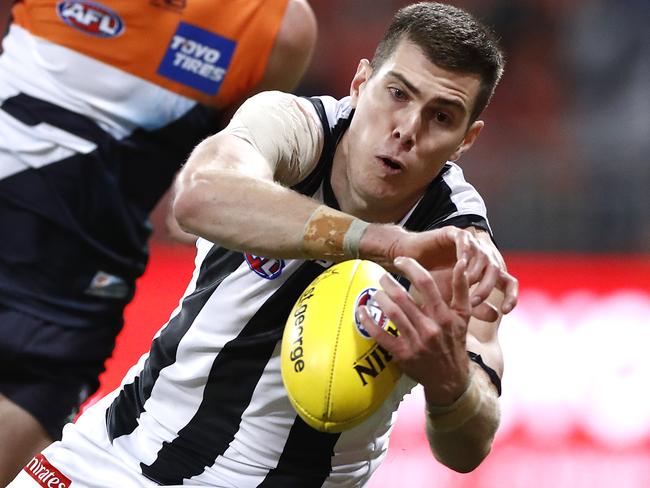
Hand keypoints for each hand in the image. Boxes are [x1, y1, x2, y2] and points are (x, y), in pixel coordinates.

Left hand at [358, 256, 471, 404]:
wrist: (451, 379)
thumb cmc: (455, 343)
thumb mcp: (464, 317)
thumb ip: (462, 289)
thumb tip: (462, 262)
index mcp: (445, 316)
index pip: (426, 284)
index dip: (411, 267)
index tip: (400, 260)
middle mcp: (431, 328)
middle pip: (404, 297)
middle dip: (389, 282)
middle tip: (383, 276)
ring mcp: (416, 342)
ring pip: (392, 313)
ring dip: (379, 298)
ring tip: (375, 291)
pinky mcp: (403, 355)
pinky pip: (381, 335)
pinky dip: (368, 322)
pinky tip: (361, 311)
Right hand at [389, 226, 517, 318]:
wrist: (406, 264)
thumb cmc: (431, 283)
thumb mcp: (452, 300)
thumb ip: (473, 307)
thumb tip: (496, 317)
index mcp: (486, 272)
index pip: (508, 282)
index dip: (511, 295)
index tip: (505, 311)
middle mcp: (481, 255)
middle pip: (496, 270)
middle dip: (487, 288)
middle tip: (473, 301)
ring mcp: (469, 243)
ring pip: (483, 256)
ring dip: (475, 273)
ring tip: (464, 286)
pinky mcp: (454, 233)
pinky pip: (465, 240)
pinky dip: (464, 252)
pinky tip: (459, 264)